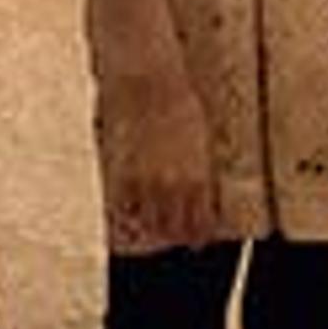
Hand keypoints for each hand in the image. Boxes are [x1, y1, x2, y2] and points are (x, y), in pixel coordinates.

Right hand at [96, 59, 218, 252]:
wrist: (152, 87)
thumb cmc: (182, 104)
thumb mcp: (201, 138)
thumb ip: (200, 167)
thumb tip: (202, 184)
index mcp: (198, 177)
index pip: (199, 221)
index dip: (198, 236)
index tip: (196, 241)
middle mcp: (174, 186)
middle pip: (175, 227)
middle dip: (176, 236)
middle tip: (175, 239)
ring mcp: (147, 180)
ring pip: (150, 220)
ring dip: (153, 228)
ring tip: (153, 230)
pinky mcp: (126, 171)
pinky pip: (125, 203)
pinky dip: (128, 213)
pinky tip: (130, 215)